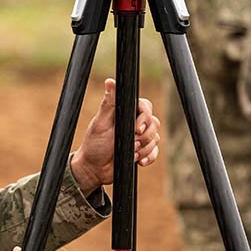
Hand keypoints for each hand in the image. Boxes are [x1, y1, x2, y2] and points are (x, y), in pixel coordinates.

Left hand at [70, 78, 161, 193]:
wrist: (94, 169)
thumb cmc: (94, 144)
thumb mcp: (101, 123)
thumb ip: (109, 103)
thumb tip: (110, 81)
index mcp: (126, 112)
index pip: (146, 107)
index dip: (145, 118)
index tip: (136, 130)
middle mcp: (135, 122)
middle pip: (154, 123)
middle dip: (144, 137)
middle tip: (131, 144)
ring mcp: (140, 137)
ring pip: (155, 138)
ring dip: (143, 149)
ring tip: (130, 153)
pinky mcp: (143, 151)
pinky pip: (155, 152)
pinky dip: (148, 157)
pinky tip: (138, 161)